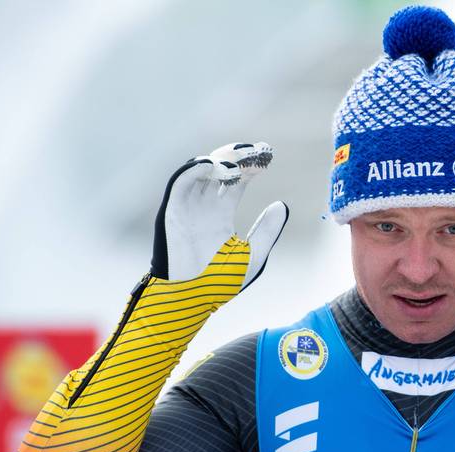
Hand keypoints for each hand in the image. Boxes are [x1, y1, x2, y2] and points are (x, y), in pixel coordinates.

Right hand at [150, 141, 288, 289]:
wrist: (193, 298)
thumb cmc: (220, 283)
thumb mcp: (253, 254)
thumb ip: (267, 230)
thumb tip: (282, 205)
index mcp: (220, 215)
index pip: (236, 181)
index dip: (251, 166)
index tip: (269, 155)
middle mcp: (204, 206)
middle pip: (219, 169)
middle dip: (238, 155)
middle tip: (258, 150)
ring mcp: (188, 206)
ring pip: (201, 170)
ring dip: (220, 158)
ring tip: (241, 159)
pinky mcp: (173, 210)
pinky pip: (181, 181)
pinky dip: (196, 168)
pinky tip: (216, 164)